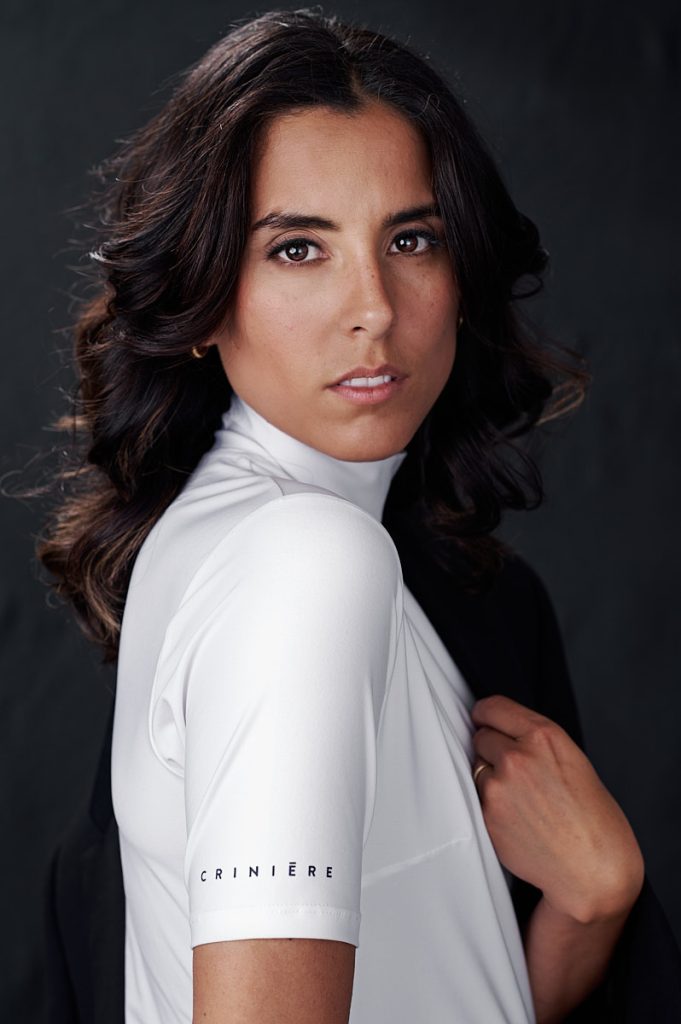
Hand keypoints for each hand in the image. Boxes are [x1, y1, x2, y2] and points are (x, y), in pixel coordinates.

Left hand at [471, 695, 644, 922]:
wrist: (592, 870)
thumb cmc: (593, 820)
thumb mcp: (572, 761)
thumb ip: (536, 743)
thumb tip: (503, 734)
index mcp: (544, 736)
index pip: (493, 707)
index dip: (486, 715)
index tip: (484, 720)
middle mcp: (518, 756)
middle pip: (481, 736)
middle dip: (491, 749)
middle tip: (512, 770)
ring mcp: (499, 785)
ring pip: (476, 767)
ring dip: (489, 778)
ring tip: (520, 800)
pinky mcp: (488, 814)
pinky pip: (477, 797)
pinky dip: (489, 804)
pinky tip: (515, 818)